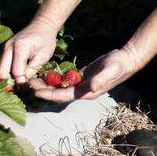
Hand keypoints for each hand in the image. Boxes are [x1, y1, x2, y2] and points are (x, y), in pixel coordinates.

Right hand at [0, 21, 57, 84]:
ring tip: (20, 76)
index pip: (16, 71)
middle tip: (22, 82)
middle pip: (1, 72)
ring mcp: (4, 48)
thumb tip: (24, 83)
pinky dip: (6, 70)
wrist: (42, 25)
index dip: (21, 82)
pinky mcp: (3, 49)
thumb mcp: (43, 56)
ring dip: (7, 75)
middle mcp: (8, 47)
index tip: (28, 87)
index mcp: (19, 48)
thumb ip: (32, 70)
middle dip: (10, 80)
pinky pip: (0, 64)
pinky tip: (17, 70)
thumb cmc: (45, 40)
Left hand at [29, 46, 144, 102]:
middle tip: (29, 85)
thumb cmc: (119, 64)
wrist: (127, 60)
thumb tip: (91, 87)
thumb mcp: (111, 70)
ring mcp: (82, 85)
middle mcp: (83, 91)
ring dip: (47, 86)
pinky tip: (46, 75)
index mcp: (88, 92)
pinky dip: (55, 80)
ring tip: (33, 80)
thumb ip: (101, 79)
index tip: (37, 92)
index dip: (50, 95)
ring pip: (60, 88)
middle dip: (44, 91)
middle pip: (59, 94)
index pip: (64, 96)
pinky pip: (65, 82)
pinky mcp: (82, 78)